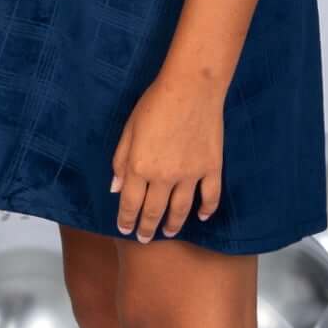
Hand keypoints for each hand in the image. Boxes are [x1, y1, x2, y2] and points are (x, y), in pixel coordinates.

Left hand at [110, 65, 225, 242]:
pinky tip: (201, 217)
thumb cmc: (155, 104)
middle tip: (144, 239)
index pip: (130, 203)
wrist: (191, 88)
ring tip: (168, 232)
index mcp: (140, 167)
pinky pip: (210, 196)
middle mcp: (164, 176)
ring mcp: (190, 174)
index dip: (126, 219)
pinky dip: (206, 210)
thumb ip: (120, 161)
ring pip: (180, 209)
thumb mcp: (129, 131)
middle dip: (147, 228)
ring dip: (173, 224)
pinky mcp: (211, 168)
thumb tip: (116, 188)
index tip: (125, 229)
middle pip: (154, 211)